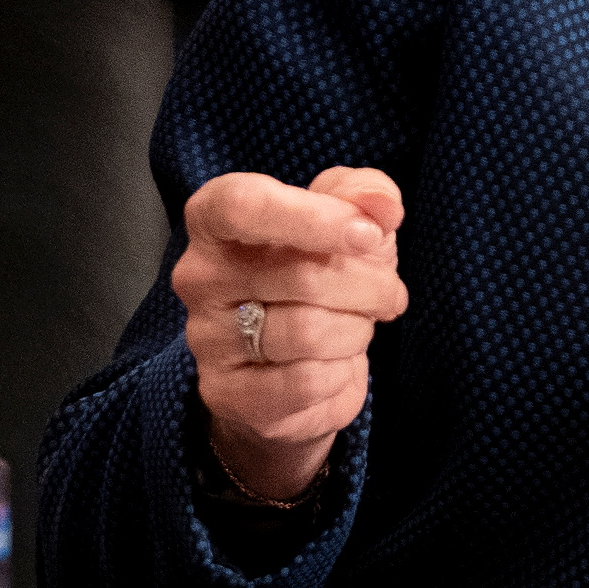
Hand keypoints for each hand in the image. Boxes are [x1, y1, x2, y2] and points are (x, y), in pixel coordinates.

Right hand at [170, 166, 406, 502]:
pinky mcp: (228, 393)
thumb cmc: (312, 272)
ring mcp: (207, 339)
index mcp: (214, 220)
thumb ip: (363, 193)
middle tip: (389, 293)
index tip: (369, 234)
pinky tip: (337, 363)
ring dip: (358, 329)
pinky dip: (341, 372)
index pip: (243, 206)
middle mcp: (199, 277)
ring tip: (359, 325)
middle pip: (301, 275)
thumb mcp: (341, 217)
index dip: (314, 217)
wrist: (287, 366)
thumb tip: (384, 206)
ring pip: (309, 332)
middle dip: (369, 285)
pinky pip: (305, 382)